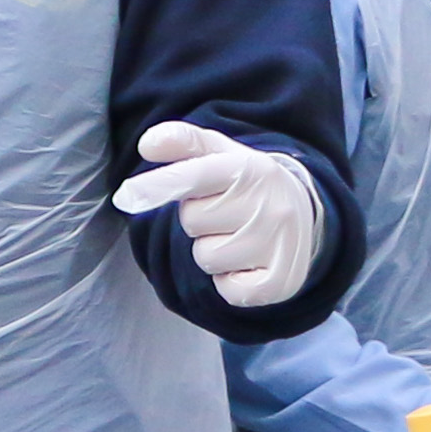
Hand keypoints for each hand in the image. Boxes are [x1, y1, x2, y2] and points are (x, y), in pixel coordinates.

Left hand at [108, 122, 325, 308]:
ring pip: (206, 256)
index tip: (125, 195)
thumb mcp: (220, 154)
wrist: (306, 216)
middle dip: (199, 220)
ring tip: (237, 237)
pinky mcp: (279, 281)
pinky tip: (247, 263)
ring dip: (212, 250)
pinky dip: (228, 281)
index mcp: (250, 168)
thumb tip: (146, 144)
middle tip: (225, 214)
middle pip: (192, 220)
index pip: (195, 176)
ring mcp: (277, 244)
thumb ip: (182, 142)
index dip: (157, 185)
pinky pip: (226, 289)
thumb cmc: (247, 184)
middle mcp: (269, 205)